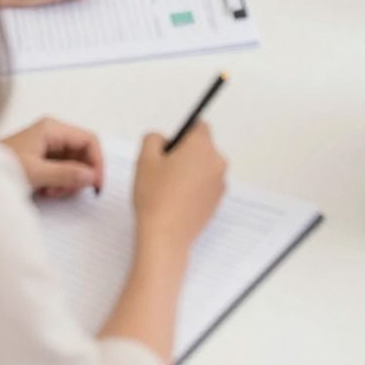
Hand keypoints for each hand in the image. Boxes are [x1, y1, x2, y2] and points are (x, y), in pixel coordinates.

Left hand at [2, 117, 104, 198]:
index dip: (97, 161)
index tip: (96, 184)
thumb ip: (65, 174)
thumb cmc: (0, 168)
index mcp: (52, 128)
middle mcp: (52, 134)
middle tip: (66, 191)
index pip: (88, 140)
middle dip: (79, 174)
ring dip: (67, 182)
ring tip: (50, 192)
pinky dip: (58, 184)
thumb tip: (92, 176)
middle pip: (82, 153)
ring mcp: (47, 147)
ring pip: (74, 164)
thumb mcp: (35, 173)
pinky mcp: (42, 160)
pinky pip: (62, 171)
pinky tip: (45, 191)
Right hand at [132, 124, 227, 254]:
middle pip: (202, 148)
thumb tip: (163, 139)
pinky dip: (195, 189)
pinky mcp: (217, 202)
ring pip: (204, 168)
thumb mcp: (145, 159)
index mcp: (202, 147)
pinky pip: (206, 186)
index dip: (182, 135)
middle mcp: (217, 162)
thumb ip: (153, 138)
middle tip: (164, 172)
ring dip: (190, 172)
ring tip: (169, 190)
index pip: (199, 126)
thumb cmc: (155, 197)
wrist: (165, 237)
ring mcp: (220, 184)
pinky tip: (177, 202)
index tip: (169, 150)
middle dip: (185, 155)